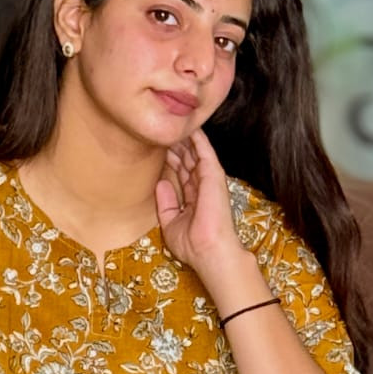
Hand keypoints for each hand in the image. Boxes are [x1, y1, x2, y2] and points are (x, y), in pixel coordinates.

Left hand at [155, 129, 245, 277]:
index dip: (171, 161)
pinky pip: (205, 150)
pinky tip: (190, 126)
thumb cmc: (192, 245)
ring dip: (185, 139)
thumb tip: (161, 182)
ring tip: (174, 123)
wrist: (208, 251)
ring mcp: (209, 180)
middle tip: (163, 131)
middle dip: (176, 147)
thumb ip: (166, 203)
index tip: (159, 149)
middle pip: (188, 161)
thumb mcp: (171, 223)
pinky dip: (198, 138)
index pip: (182, 174)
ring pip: (195, 153)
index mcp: (194, 199)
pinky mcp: (213, 174)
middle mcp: (203, 187)